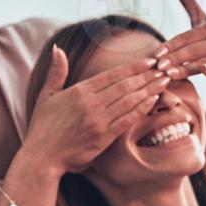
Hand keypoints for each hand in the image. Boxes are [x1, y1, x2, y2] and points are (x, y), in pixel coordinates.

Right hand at [22, 46, 168, 172]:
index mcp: (79, 91)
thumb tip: (57, 48)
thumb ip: (56, 72)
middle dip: (147, 75)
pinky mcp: (104, 137)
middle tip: (164, 68)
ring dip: (149, 89)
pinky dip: (142, 108)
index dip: (133, 67)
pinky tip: (154, 100)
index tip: (150, 61)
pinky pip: (127, 119)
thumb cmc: (43, 127)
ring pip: (129, 100)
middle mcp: (91, 104)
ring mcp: (98, 120)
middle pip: (125, 85)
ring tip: (164, 81)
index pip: (112, 75)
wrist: (42, 157)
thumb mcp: (46, 96)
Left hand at [156, 0, 205, 88]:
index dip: (170, 45)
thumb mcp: (201, 20)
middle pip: (191, 50)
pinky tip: (204, 72)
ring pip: (200, 63)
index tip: (156, 53)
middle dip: (174, 58)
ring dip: (184, 69)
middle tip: (158, 66)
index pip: (185, 37)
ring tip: (168, 74)